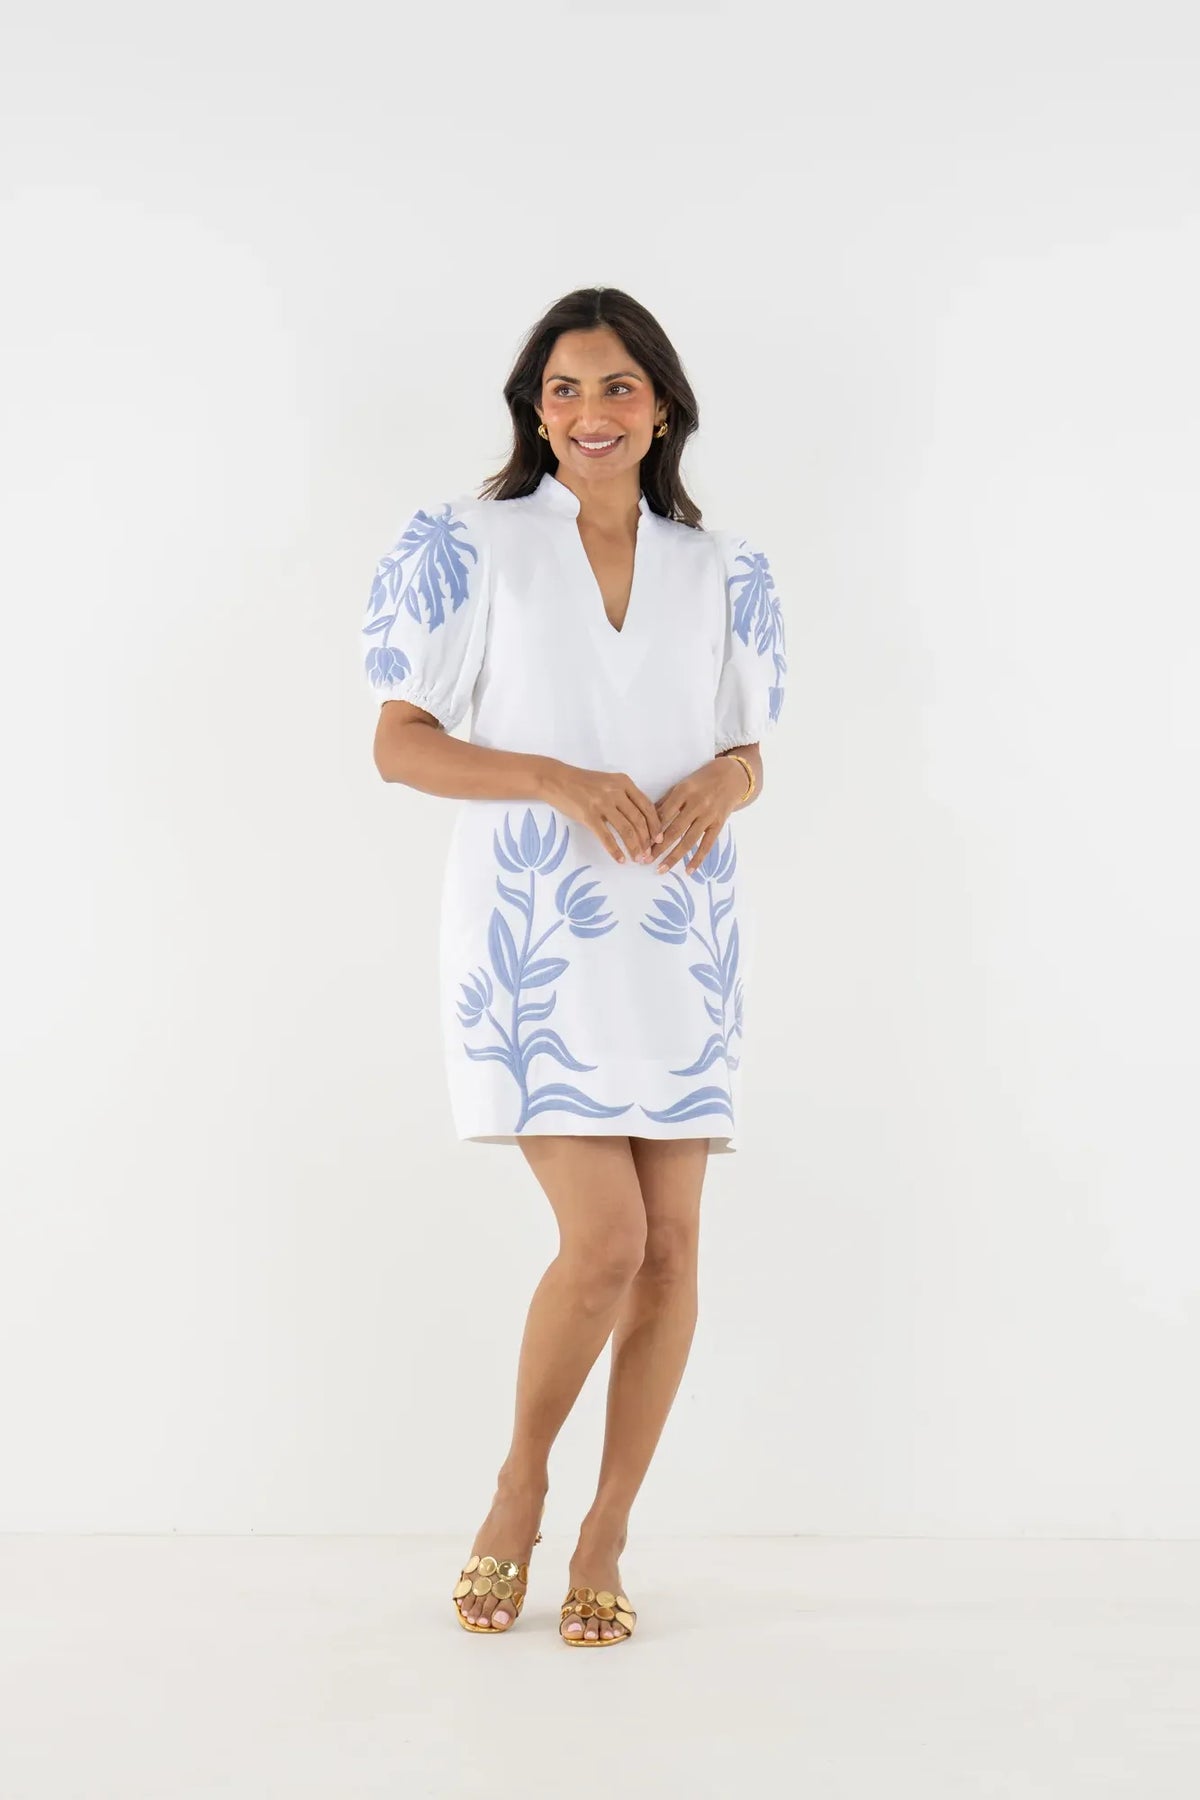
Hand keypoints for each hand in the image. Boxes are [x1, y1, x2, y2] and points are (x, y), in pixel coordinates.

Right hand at [541, 761, 663, 864]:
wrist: (556, 779)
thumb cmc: (583, 783)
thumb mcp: (608, 782)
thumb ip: (624, 796)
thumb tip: (640, 820)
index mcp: (624, 783)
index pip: (647, 806)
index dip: (655, 825)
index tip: (659, 840)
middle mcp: (616, 791)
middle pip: (638, 820)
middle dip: (646, 841)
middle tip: (648, 855)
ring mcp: (602, 803)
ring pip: (626, 830)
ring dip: (634, 848)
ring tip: (637, 859)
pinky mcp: (588, 815)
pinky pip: (606, 837)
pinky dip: (615, 850)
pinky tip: (620, 859)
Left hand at [648, 757, 747, 874]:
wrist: (731, 776)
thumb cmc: (701, 781)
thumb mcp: (682, 785)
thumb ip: (666, 802)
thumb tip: (646, 819)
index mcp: (683, 791)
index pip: (664, 815)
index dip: (652, 830)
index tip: (640, 844)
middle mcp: (696, 804)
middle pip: (674, 830)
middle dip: (658, 847)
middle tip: (645, 860)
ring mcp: (709, 815)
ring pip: (689, 840)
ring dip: (673, 857)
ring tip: (661, 869)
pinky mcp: (719, 824)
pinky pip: (707, 844)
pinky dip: (698, 859)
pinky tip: (688, 870)